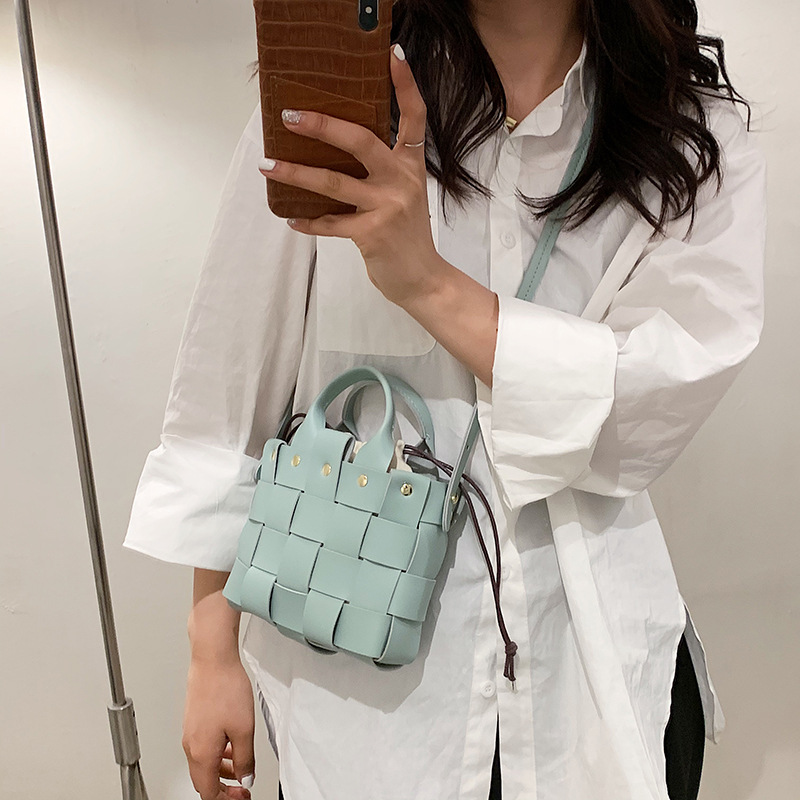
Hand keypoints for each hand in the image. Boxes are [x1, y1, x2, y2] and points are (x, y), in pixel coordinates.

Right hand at [182, 655, 254, 798]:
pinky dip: (218, 754)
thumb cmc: (225, 688)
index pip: (209, 792)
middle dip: (224, 788)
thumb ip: (245, 759)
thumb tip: (245, 778)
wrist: (213, 660)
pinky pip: (204, 748)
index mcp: (202, 753)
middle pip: (204, 781)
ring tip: (241, 767)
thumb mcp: (244, 729)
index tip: (243, 796)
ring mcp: (191, 733)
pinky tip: (232, 745)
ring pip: (204, 764)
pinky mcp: (194, 721)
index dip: (227, 799)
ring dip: (222, 771)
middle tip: (242, 787)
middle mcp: (191, 746)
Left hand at [258, 43, 446, 308]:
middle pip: (360, 140)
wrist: (424, 279)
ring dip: (295, 173)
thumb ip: (382, 171)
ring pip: (333, 182)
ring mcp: (387, 207)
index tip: (391, 56)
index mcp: (411, 165)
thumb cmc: (408, 235)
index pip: (414, 118)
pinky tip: (291, 218)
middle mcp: (401, 180)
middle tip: (289, 116)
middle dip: (321, 125)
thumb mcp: (405, 194)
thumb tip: (335, 150)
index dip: (405, 86)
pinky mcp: (371, 234)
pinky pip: (329, 223)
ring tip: (268, 165)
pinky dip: (307, 221)